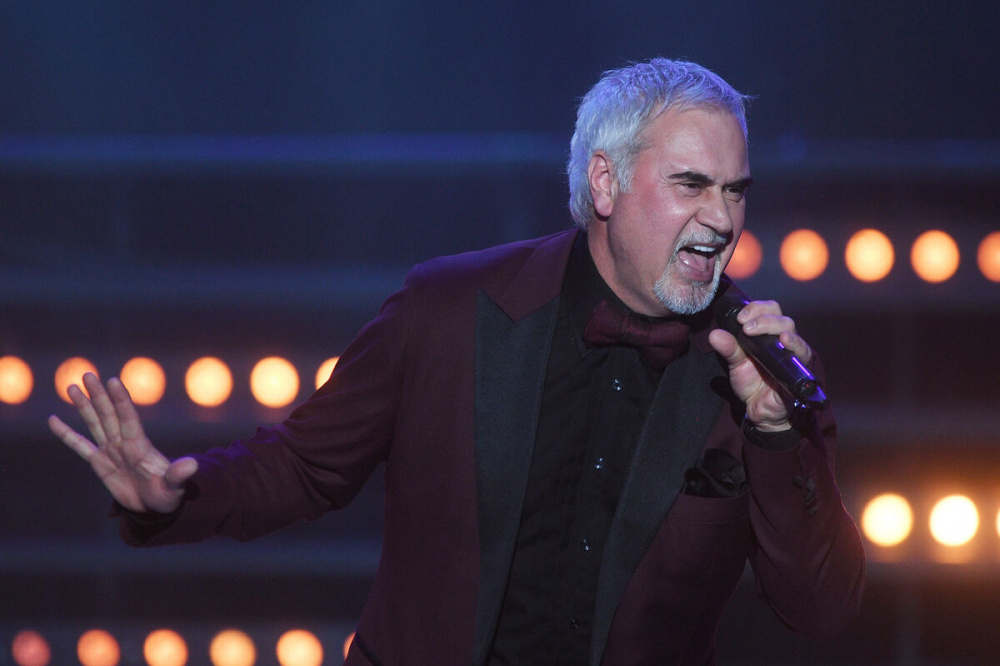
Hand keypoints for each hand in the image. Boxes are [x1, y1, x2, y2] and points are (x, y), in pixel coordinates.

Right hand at [48, 372, 196, 512]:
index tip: (113, 381)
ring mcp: (111, 451)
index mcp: (140, 446)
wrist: (156, 506)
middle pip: (109, 414)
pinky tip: (53, 420)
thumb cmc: (168, 494)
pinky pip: (80, 445)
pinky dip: (67, 434)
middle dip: (99, 395)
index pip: (128, 418)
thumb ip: (179, 475)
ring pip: (95, 423)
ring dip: (84, 405)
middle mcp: (124, 443)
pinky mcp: (100, 463)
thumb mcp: (175, 486)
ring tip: (73, 386)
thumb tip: (193, 464)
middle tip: (88, 373)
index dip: (121, 400)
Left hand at [708, 299, 813, 431]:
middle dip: (763, 318)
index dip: (757, 308)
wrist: (761, 410)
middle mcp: (785, 342)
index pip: (770, 310)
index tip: (740, 317)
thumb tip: (714, 334)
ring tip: (758, 330)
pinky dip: (795, 346)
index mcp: (770, 335)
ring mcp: (794, 355)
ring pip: (792, 332)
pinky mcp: (801, 370)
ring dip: (775, 327)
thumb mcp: (736, 365)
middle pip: (782, 319)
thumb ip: (728, 349)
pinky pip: (803, 354)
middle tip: (745, 326)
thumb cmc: (753, 384)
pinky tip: (785, 341)